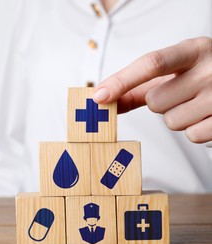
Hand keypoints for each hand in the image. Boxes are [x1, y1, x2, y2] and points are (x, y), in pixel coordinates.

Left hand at [93, 37, 211, 143]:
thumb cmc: (197, 75)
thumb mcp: (173, 70)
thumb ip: (136, 85)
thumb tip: (102, 100)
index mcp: (193, 50)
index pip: (151, 64)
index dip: (122, 81)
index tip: (99, 96)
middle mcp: (210, 69)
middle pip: (155, 100)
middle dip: (160, 103)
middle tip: (180, 94)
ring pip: (171, 122)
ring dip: (177, 117)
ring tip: (195, 104)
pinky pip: (192, 136)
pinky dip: (194, 130)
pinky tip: (205, 115)